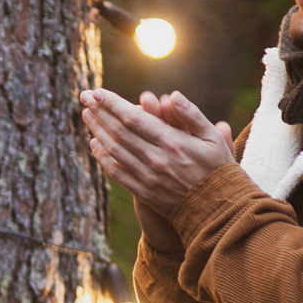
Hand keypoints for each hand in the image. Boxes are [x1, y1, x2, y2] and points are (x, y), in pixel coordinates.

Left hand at [81, 88, 235, 218]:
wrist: (217, 210)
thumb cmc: (217, 169)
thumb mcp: (213, 138)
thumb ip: (191, 115)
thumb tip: (172, 95)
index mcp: (172, 142)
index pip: (133, 118)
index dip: (112, 104)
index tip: (97, 92)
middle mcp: (155, 159)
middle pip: (118, 132)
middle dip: (99, 112)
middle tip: (85, 96)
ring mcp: (146, 177)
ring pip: (114, 150)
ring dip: (97, 130)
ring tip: (87, 114)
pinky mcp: (142, 192)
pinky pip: (116, 172)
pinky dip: (102, 157)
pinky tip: (95, 144)